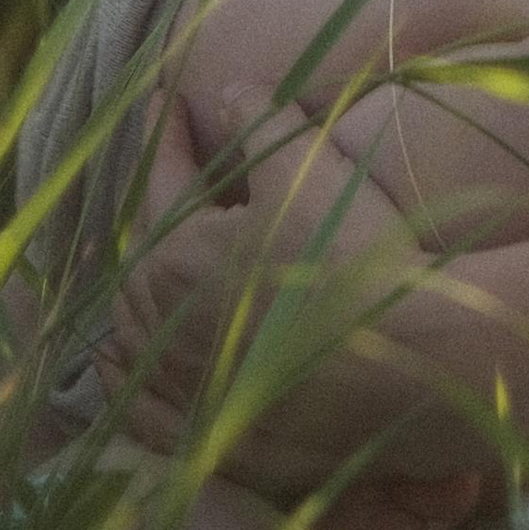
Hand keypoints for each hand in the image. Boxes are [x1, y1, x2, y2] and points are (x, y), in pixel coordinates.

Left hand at [105, 89, 417, 500]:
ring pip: (132, 333)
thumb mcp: (307, 169)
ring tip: (137, 266)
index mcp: (175, 255)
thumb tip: (225, 89)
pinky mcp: (206, 440)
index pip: (166, 179)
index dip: (171, 134)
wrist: (405, 369)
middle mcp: (160, 326)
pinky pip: (145, 408)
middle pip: (142, 257)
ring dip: (133, 291)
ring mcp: (181, 392)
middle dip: (152, 212)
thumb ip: (258, 123)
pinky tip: (123, 364)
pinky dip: (129, 376)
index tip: (167, 100)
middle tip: (164, 179)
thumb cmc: (352, 259)